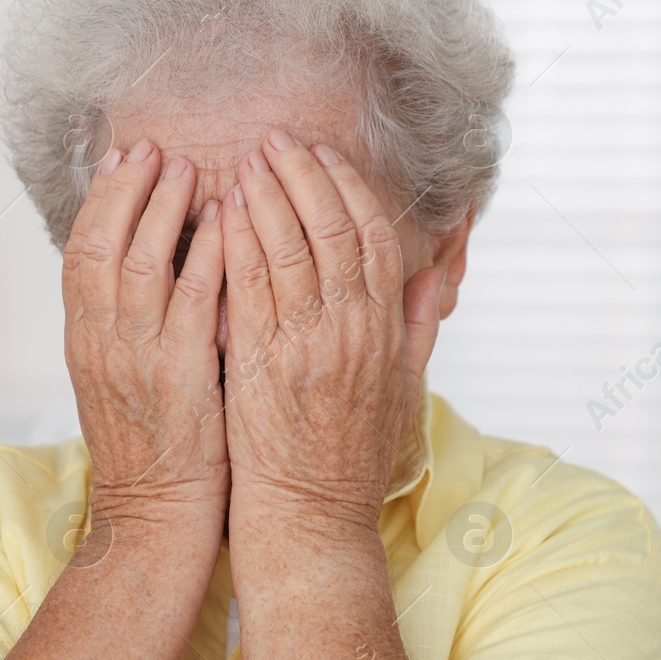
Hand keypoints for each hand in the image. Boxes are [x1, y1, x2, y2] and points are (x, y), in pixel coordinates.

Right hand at [62, 138, 227, 534]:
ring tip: (190, 168)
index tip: (122, 157)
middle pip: (102, 244)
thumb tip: (145, 261)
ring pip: (141, 264)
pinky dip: (207, 256)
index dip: (101, 200)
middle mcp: (102, 343)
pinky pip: (193, 303)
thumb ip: (126, 323)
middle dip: (127, 189)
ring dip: (164, 209)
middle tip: (154, 148)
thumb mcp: (119, 379)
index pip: (80, 252)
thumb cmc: (152, 448)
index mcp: (84, 340)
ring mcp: (138, 359)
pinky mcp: (181, 377)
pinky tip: (227, 222)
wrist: (154, 517)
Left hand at [219, 128, 446, 540]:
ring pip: (289, 247)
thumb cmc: (352, 461)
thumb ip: (418, 329)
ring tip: (245, 158)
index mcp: (386, 332)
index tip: (326, 157)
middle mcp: (352, 330)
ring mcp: (306, 344)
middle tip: (276, 139)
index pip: (376, 239)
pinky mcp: (261, 363)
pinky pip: (249, 285)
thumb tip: (438, 275)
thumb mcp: (404, 392)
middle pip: (333, 229)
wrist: (311, 521)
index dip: (350, 190)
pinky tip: (222, 209)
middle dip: (303, 175)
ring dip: (266, 194)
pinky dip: (237, 240)